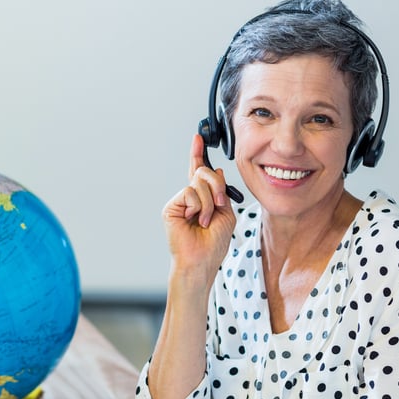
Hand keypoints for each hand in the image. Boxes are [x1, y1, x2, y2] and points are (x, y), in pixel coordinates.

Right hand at [162, 135, 237, 274]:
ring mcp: (179, 202)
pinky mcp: (171, 207)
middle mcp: (189, 198)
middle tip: (219, 203)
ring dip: (209, 202)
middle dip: (216, 186)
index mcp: (202, 199)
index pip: (199, 172)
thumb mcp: (227, 213)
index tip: (198, 139)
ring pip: (198, 183)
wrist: (202, 260)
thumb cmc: (214, 243)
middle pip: (204, 172)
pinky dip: (198, 207)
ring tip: (205, 220)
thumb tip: (216, 169)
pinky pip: (189, 192)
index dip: (198, 154)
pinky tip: (196, 220)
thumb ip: (222, 191)